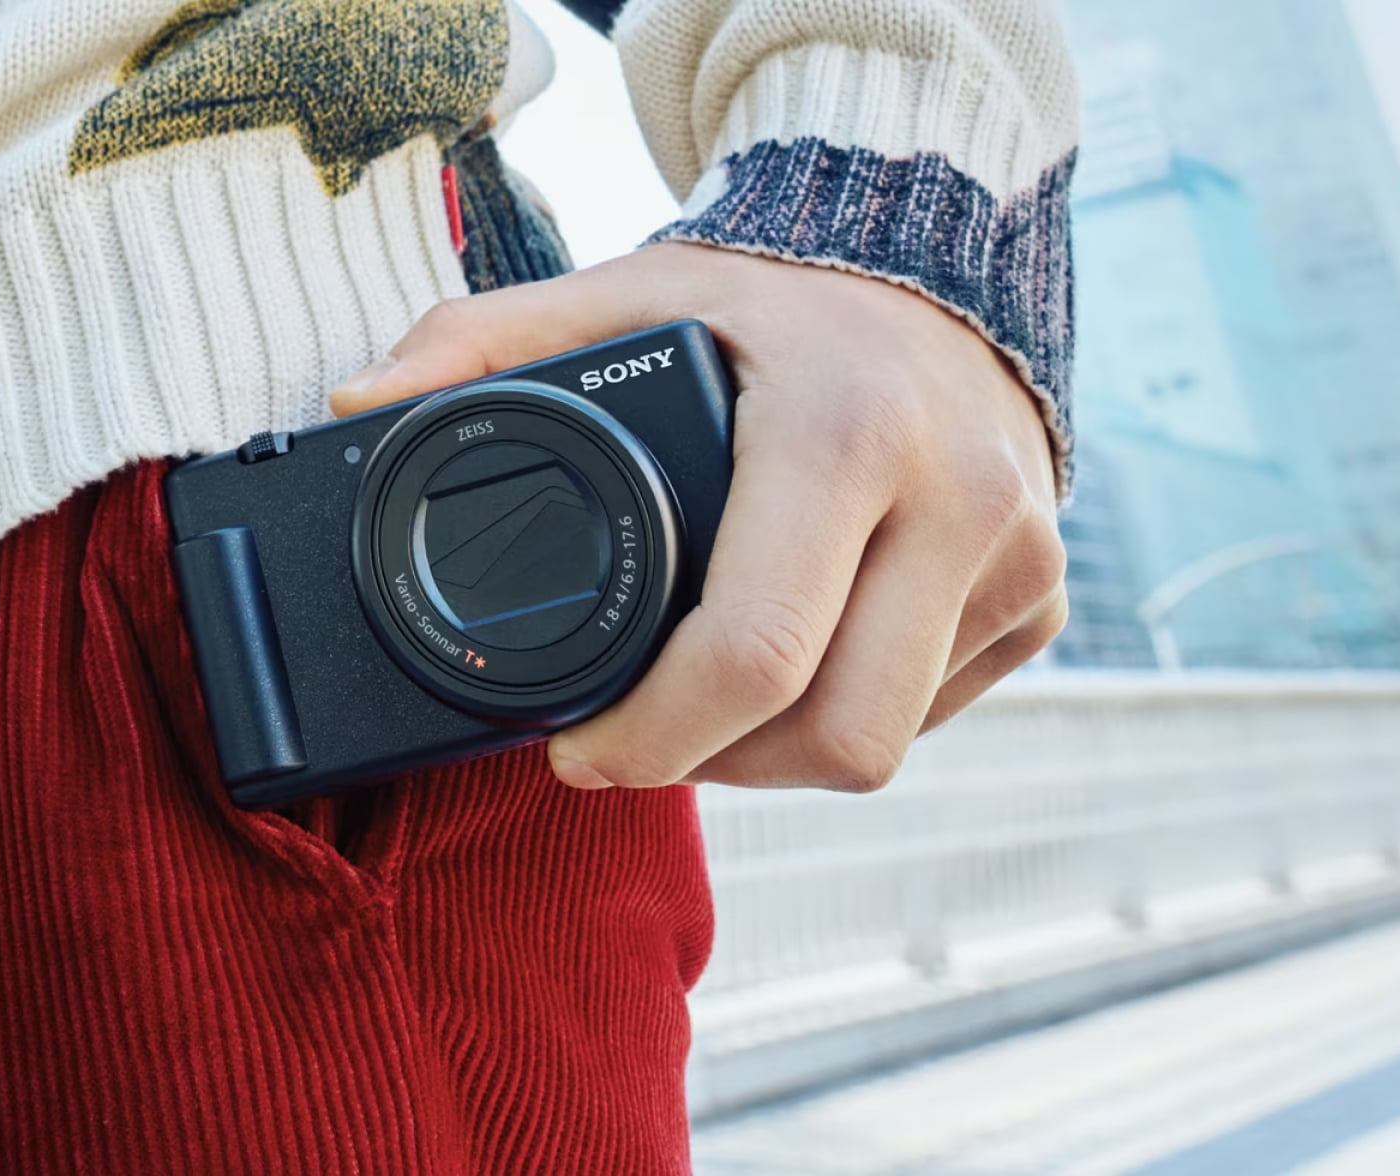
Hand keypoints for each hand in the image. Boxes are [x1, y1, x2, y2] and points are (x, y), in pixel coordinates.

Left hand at [331, 243, 1066, 791]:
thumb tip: (360, 407)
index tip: (579, 751)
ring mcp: (1016, 557)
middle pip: (832, 738)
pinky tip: (797, 661)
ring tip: (705, 700)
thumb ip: (483, 343)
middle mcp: (958, 499)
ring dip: (775, 756)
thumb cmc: (768, 300)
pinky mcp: (1039, 598)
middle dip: (711, 767)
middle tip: (636, 741)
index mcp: (845, 433)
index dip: (650, 741)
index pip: (753, 654)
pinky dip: (847, 715)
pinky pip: (932, 717)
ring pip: (882, 747)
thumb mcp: (626, 297)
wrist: (935, 262)